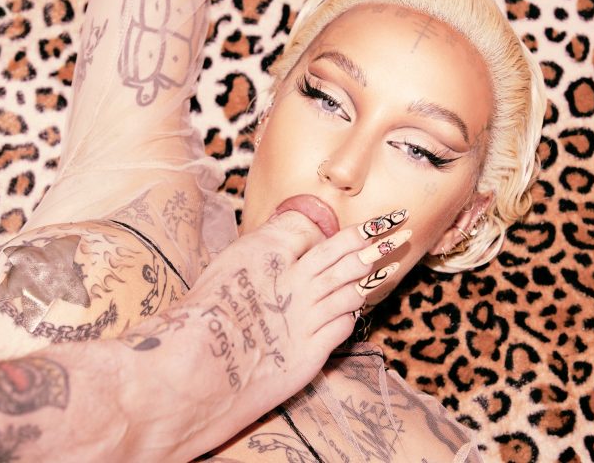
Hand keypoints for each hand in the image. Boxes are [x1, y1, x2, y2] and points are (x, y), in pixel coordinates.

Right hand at [138, 208, 409, 455]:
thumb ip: (260, 252)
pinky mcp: (311, 352)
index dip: (345, 230)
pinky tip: (356, 308)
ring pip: (350, 290)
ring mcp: (306, 319)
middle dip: (374, 241)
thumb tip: (289, 237)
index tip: (368, 223)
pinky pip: (342, 326)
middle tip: (397, 228)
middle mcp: (294, 284)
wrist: (196, 369)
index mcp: (268, 256)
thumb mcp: (224, 268)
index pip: (316, 235)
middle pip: (344, 257)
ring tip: (390, 263)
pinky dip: (351, 314)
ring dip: (373, 274)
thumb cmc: (198, 319)